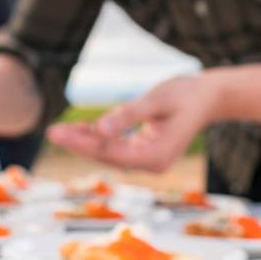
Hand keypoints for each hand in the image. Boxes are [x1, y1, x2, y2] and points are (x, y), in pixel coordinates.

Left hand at [47, 75, 219, 171]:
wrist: (209, 98)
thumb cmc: (185, 94)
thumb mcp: (155, 100)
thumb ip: (128, 115)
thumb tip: (98, 128)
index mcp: (157, 156)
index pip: (110, 152)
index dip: (81, 143)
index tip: (57, 133)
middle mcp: (153, 164)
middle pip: (107, 157)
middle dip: (78, 144)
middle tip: (51, 132)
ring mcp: (150, 162)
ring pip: (110, 154)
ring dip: (86, 143)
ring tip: (60, 130)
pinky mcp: (146, 154)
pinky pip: (117, 149)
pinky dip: (99, 139)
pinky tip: (80, 129)